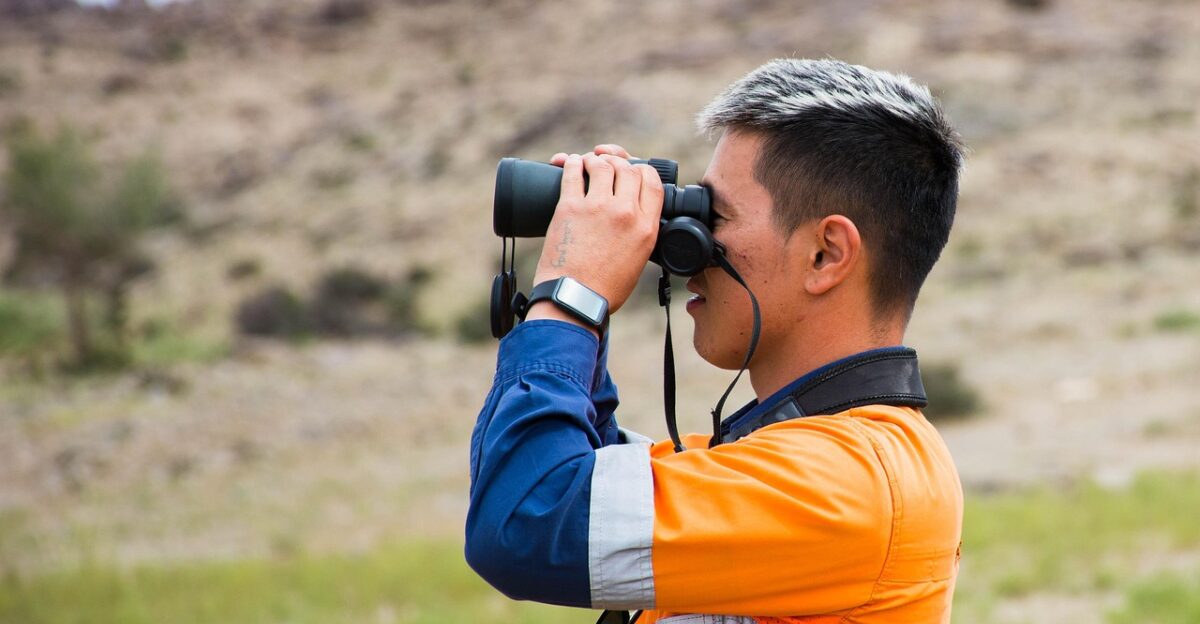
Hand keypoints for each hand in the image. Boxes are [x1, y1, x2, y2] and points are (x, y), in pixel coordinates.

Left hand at [529, 148, 662, 320]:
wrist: (575, 300)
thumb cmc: (604, 288)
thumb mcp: (638, 259)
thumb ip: (641, 233)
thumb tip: (636, 214)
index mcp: (646, 227)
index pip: (652, 181)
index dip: (642, 171)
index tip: (633, 172)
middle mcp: (625, 213)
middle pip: (628, 168)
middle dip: (618, 162)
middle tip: (607, 166)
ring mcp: (597, 208)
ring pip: (602, 164)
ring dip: (595, 159)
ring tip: (589, 163)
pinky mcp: (570, 207)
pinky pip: (573, 172)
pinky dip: (572, 163)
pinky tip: (571, 163)